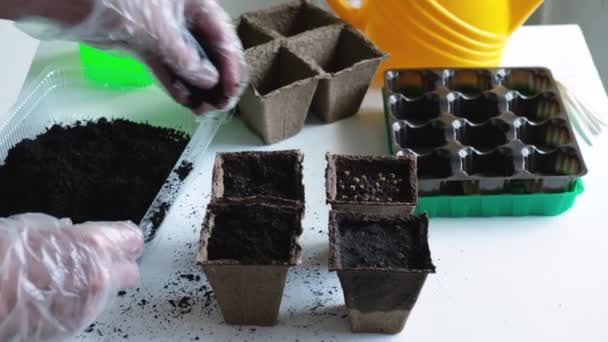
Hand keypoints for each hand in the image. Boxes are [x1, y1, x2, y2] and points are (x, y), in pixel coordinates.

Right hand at [0, 214, 142, 340]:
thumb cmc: (3, 258)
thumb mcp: (37, 228)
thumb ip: (70, 235)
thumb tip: (75, 234)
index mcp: (95, 246)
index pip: (131, 239)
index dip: (123, 239)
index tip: (119, 239)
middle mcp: (99, 278)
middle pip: (129, 272)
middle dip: (116, 266)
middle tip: (96, 260)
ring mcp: (88, 306)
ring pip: (109, 294)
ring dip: (95, 287)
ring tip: (66, 278)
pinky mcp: (75, 326)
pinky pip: (88, 311)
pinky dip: (79, 303)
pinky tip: (56, 295)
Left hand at [14, 0, 246, 114]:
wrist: (72, 0)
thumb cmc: (121, 3)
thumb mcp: (159, 29)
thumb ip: (186, 58)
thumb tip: (209, 82)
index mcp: (194, 4)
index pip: (223, 37)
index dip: (231, 66)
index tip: (231, 92)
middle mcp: (183, 18)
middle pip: (209, 53)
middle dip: (216, 81)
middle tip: (218, 107)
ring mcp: (163, 33)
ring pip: (189, 64)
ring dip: (197, 88)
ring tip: (202, 110)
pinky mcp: (144, 45)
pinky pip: (166, 68)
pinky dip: (175, 85)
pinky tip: (184, 101)